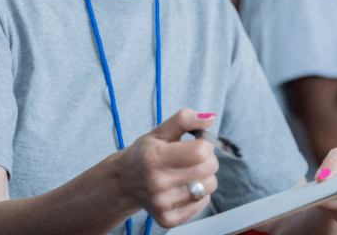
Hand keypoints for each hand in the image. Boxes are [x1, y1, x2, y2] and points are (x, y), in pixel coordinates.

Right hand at [113, 108, 219, 228]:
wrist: (125, 180)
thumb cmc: (146, 152)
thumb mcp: (161, 130)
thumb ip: (185, 119)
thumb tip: (211, 117)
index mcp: (155, 156)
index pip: (201, 151)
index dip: (205, 144)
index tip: (198, 143)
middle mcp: (156, 182)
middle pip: (208, 169)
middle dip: (208, 159)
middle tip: (195, 158)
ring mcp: (162, 203)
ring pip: (208, 187)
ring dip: (205, 177)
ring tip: (189, 172)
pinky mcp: (167, 218)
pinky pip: (202, 204)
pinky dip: (199, 194)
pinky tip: (184, 187)